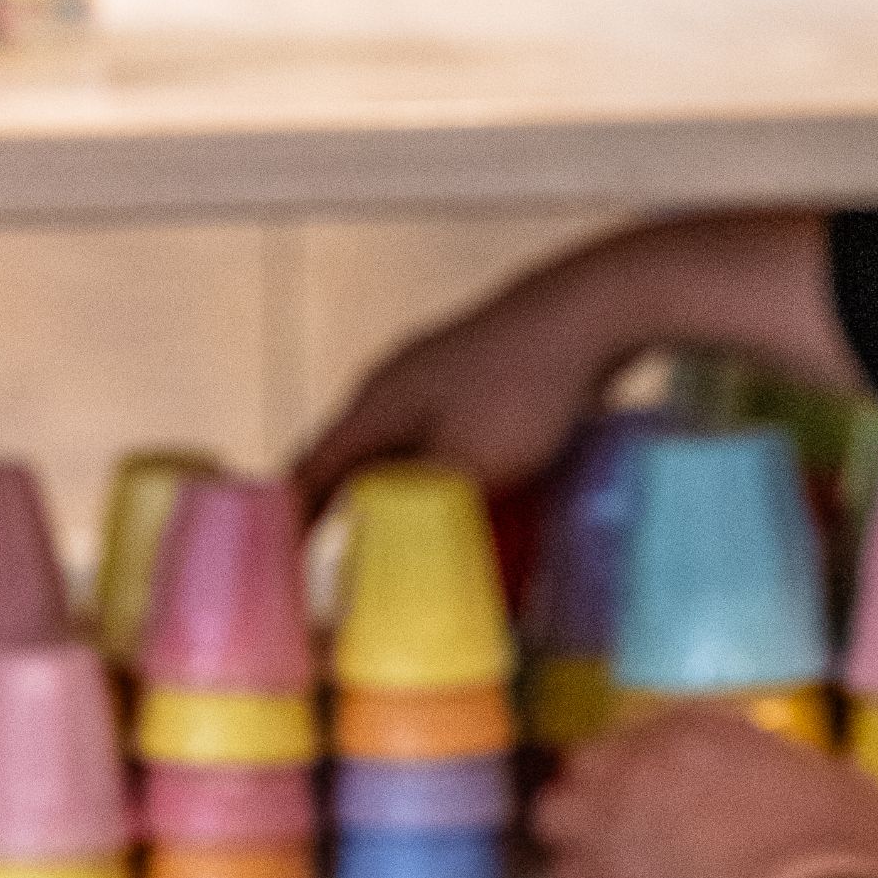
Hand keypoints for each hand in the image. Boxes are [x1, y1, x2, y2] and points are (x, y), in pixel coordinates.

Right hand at [295, 212, 855, 515]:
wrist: (595, 309)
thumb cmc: (527, 387)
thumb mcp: (467, 467)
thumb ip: (417, 509)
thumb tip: (384, 546)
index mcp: (373, 404)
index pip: (311, 472)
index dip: (294, 523)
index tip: (282, 568)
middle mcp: (392, 381)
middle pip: (348, 456)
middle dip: (339, 510)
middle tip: (337, 565)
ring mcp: (436, 370)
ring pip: (398, 445)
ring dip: (392, 491)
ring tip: (398, 538)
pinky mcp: (478, 370)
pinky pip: (439, 432)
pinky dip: (437, 471)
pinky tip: (464, 494)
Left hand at [533, 710, 877, 877]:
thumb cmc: (836, 849)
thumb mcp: (842, 786)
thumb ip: (806, 775)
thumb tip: (818, 788)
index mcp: (700, 727)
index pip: (663, 729)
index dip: (670, 762)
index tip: (687, 787)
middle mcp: (640, 762)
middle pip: (593, 759)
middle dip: (610, 786)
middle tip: (642, 818)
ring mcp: (609, 821)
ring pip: (558, 811)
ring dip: (580, 829)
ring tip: (614, 857)